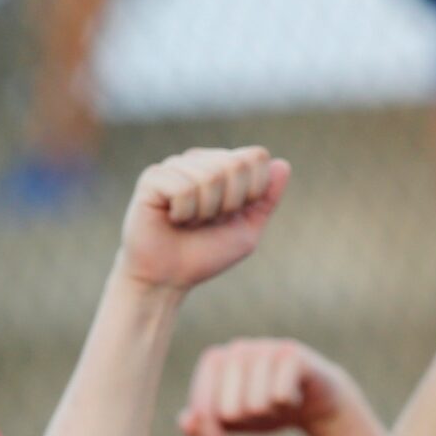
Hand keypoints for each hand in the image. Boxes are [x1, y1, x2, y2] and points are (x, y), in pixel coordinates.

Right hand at [117, 146, 290, 295]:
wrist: (167, 279)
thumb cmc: (205, 255)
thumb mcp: (247, 232)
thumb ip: (266, 200)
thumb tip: (282, 164)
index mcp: (224, 166)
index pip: (257, 156)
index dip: (254, 190)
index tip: (234, 214)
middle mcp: (200, 160)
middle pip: (236, 164)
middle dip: (229, 203)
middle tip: (209, 221)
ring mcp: (175, 166)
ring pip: (209, 176)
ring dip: (204, 212)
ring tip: (188, 222)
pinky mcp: (153, 177)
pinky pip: (183, 188)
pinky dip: (183, 214)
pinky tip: (172, 219)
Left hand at [178, 338, 362, 435]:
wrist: (314, 398)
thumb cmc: (265, 408)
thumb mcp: (231, 421)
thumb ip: (204, 424)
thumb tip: (187, 425)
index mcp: (214, 361)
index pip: (202, 410)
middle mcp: (236, 349)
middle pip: (229, 411)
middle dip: (247, 423)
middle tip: (262, 412)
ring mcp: (264, 347)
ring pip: (255, 405)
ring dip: (270, 413)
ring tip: (278, 402)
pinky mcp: (291, 353)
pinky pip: (280, 396)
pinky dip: (288, 405)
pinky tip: (295, 395)